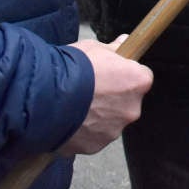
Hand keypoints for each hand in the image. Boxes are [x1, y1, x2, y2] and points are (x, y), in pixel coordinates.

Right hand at [59, 35, 152, 154]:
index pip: (141, 77)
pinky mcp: (95, 146)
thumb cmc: (74, 68)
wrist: (47, 96)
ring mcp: (114, 130)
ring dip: (98, 116)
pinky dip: (84, 131)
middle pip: (126, 102)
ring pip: (110, 121)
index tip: (112, 72)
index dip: (125, 74)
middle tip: (91, 90)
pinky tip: (68, 120)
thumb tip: (123, 42)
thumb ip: (113, 50)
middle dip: (112, 97)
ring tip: (75, 106)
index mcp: (137, 82)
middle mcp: (132, 109)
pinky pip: (93, 137)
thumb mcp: (94, 48)